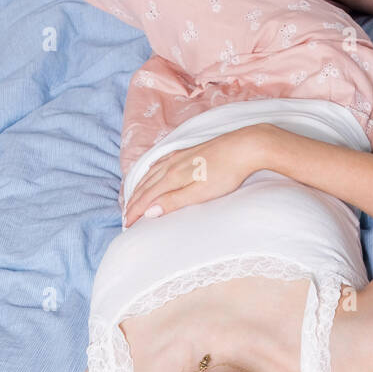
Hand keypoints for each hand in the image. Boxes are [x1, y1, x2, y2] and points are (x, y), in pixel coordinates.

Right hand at [123, 125, 270, 226]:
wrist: (245, 146)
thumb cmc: (226, 172)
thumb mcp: (200, 193)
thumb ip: (174, 202)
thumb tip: (149, 211)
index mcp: (172, 177)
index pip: (147, 197)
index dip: (135, 212)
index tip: (127, 225)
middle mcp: (171, 164)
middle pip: (146, 185)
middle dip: (134, 202)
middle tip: (126, 217)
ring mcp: (179, 156)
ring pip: (151, 174)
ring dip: (140, 187)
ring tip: (133, 198)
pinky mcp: (188, 152)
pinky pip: (160, 163)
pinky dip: (150, 172)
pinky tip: (152, 172)